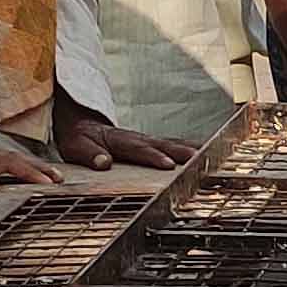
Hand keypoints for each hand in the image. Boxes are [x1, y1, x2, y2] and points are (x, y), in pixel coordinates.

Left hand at [0, 144, 61, 199]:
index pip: (10, 165)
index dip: (32, 174)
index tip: (50, 184)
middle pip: (13, 160)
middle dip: (38, 168)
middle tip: (59, 179)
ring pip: (5, 162)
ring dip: (26, 168)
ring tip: (42, 177)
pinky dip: (10, 171)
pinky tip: (8, 179)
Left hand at [58, 113, 196, 170]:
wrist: (82, 121)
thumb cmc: (78, 138)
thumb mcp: (75, 146)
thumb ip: (89, 154)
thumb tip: (104, 162)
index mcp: (120, 140)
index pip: (139, 149)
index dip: (154, 156)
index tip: (168, 165)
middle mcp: (139, 138)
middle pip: (164, 144)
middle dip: (182, 153)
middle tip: (199, 160)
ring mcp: (149, 140)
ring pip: (174, 143)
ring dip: (192, 150)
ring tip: (211, 157)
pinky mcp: (154, 144)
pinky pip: (176, 145)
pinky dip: (192, 149)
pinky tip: (207, 154)